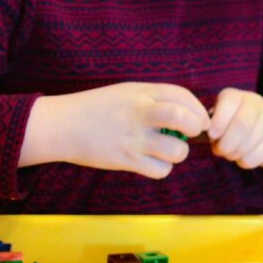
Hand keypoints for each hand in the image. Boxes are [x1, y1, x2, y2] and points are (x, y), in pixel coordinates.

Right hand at [22, 82, 209, 178]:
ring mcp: (133, 138)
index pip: (182, 95)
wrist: (62, 125)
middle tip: (192, 132)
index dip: (198, 109)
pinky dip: (162, 168)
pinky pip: (160, 170)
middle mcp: (139, 113)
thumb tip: (186, 113)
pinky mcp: (126, 160)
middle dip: (195, 126)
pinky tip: (153, 162)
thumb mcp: (127, 92)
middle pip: (182, 118)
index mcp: (141, 93)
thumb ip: (154, 98)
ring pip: (176, 150)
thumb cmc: (97, 107)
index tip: (199, 120)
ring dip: (179, 153)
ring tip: (169, 150)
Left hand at [206, 88, 262, 168]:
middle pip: (241, 124)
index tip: (212, 135)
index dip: (218, 122)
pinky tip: (244, 156)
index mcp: (237, 96)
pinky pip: (256, 156)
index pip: (229, 103)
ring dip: (233, 154)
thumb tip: (206, 134)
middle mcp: (256, 103)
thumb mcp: (220, 118)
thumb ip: (211, 124)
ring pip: (248, 143)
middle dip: (225, 143)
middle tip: (219, 151)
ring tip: (231, 153)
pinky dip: (244, 162)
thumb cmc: (231, 125)